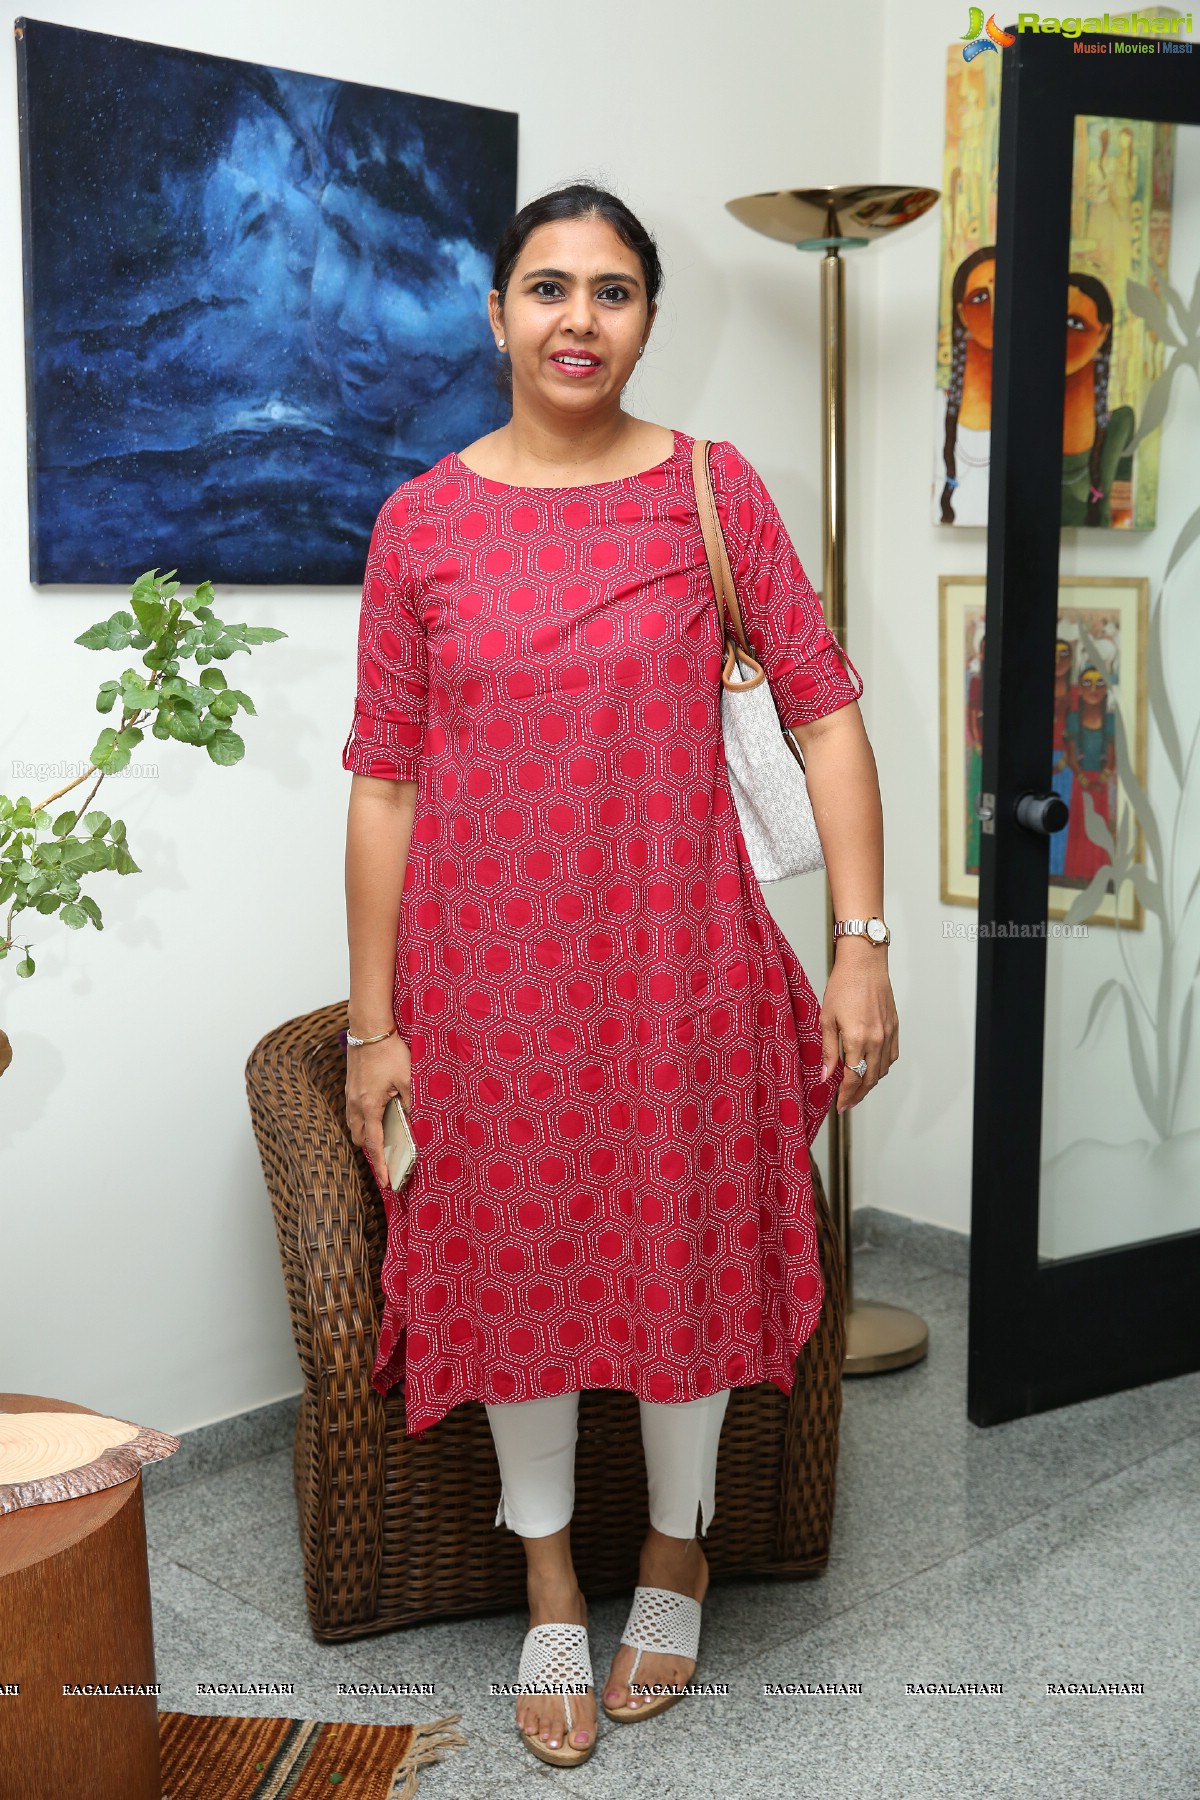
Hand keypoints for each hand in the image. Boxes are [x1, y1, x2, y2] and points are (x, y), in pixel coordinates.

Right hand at [346, 1034, 412, 1187]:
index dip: (381, 1165)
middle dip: (372, 1151)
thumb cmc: (389, 1051)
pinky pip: (354, 1111)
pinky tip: (379, 1113)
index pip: (375, 1144)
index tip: (386, 1182)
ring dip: (367, 1135)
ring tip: (385, 1139)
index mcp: (369, 1106)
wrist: (369, 1028)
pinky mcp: (351, 1085)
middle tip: (388, 1159)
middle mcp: (355, 1104)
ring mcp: (350, 1094)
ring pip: (355, 1125)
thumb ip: (411, 1102)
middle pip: (360, 1138)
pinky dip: (364, 1120)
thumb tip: (415, 1121)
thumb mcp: (408, 1078)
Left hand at [820, 946, 898, 1113]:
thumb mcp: (826, 1019)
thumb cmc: (843, 985)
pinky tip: (873, 1069)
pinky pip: (892, 1056)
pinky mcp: (894, 1027)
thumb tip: (825, 1076)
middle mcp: (877, 1040)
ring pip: (882, 1070)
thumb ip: (827, 1051)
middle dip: (858, 1095)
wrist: (864, 963)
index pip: (853, 1078)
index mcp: (857, 1039)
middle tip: (847, 1104)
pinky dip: (882, 1068)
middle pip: (870, 1079)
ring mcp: (888, 1034)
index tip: (839, 1105)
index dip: (846, 1095)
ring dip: (870, 1083)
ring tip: (857, 1089)